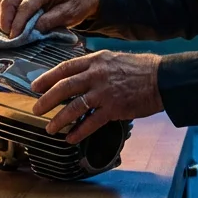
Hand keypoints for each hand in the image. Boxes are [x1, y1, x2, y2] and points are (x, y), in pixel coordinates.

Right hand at [0, 0, 99, 38]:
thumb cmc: (77, 3)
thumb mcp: (69, 14)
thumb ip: (50, 21)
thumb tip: (32, 31)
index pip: (25, 6)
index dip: (18, 23)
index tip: (15, 38)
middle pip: (8, 2)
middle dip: (6, 21)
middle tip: (10, 38)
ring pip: (2, 1)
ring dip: (3, 19)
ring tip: (10, 34)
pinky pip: (5, 3)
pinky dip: (3, 16)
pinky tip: (9, 27)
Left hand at [31, 51, 163, 143]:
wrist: (161, 79)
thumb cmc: (141, 68)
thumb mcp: (114, 59)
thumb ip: (96, 66)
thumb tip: (79, 75)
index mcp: (96, 60)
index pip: (65, 68)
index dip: (47, 77)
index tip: (35, 86)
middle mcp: (97, 75)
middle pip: (64, 87)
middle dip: (47, 99)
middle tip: (36, 109)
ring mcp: (104, 93)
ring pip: (74, 107)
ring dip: (59, 119)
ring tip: (50, 128)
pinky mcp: (113, 109)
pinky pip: (91, 122)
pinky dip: (79, 131)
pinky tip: (71, 138)